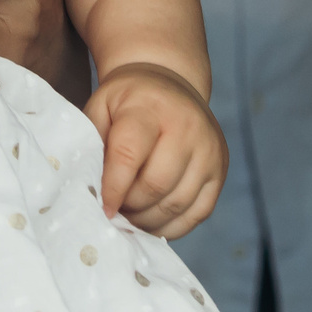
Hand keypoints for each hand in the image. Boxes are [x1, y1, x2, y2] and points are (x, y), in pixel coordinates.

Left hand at [84, 62, 226, 236]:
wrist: (169, 86)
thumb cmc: (128, 102)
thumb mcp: (101, 107)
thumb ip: (92, 143)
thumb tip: (90, 188)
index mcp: (150, 108)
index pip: (129, 155)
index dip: (113, 188)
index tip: (102, 207)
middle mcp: (187, 127)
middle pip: (156, 185)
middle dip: (130, 205)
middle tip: (115, 209)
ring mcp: (209, 150)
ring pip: (177, 203)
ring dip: (148, 219)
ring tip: (130, 214)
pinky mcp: (220, 171)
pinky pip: (198, 213)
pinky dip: (172, 225)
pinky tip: (151, 220)